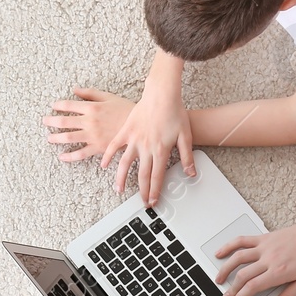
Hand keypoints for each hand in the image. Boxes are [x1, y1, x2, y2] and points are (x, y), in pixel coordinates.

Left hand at [44, 88, 134, 162]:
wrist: (138, 127)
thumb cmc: (124, 110)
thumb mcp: (108, 97)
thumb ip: (90, 93)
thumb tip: (74, 89)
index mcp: (92, 107)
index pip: (69, 105)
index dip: (58, 105)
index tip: (53, 106)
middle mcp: (89, 121)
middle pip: (64, 121)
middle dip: (51, 121)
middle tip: (45, 121)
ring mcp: (92, 135)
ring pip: (69, 137)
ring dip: (56, 138)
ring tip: (49, 138)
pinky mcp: (97, 147)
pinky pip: (80, 153)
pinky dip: (69, 156)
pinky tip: (62, 156)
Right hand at [100, 89, 194, 206]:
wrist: (162, 94)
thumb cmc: (174, 112)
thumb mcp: (185, 136)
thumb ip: (187, 157)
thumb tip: (191, 173)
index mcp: (161, 150)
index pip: (157, 177)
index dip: (154, 191)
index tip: (152, 201)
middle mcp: (146, 147)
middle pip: (142, 175)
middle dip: (142, 191)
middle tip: (141, 201)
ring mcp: (134, 139)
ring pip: (125, 164)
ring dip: (121, 179)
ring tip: (119, 190)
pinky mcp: (126, 130)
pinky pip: (114, 146)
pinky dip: (108, 157)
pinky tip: (104, 166)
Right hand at [212, 216, 295, 295]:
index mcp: (278, 271)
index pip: (252, 287)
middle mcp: (268, 259)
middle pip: (243, 275)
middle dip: (231, 289)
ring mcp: (264, 247)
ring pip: (238, 258)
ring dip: (225, 270)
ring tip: (218, 279)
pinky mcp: (262, 238)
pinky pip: (242, 241)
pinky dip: (229, 246)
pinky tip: (220, 253)